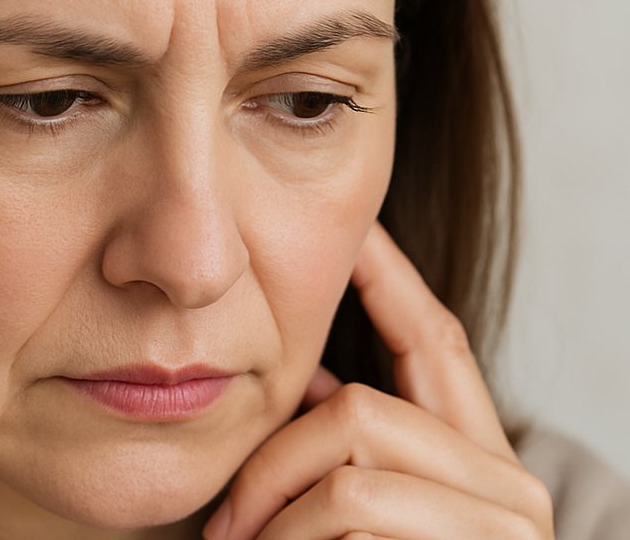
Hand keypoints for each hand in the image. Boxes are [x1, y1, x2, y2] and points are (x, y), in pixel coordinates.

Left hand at [201, 221, 554, 539]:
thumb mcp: (372, 516)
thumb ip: (352, 448)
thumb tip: (303, 383)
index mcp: (478, 458)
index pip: (433, 338)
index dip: (388, 276)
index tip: (351, 226)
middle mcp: (507, 487)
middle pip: (358, 409)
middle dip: (273, 459)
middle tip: (226, 527)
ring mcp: (501, 532)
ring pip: (351, 468)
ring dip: (275, 515)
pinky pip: (353, 517)